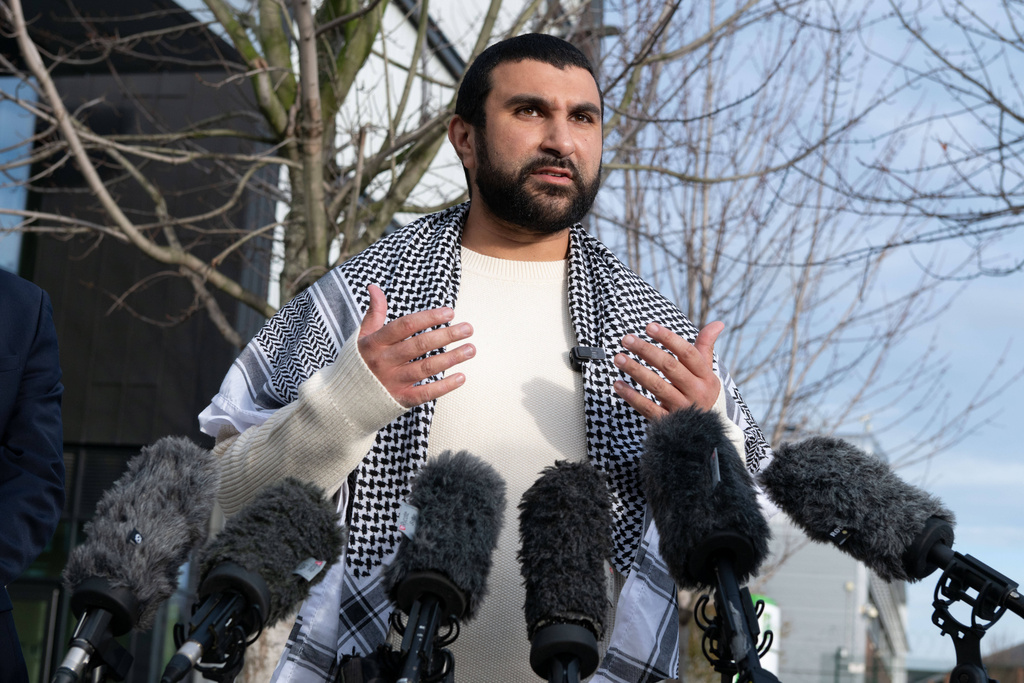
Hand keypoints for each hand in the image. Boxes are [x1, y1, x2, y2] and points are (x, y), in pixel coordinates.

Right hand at [357, 285, 474, 407]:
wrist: (344, 399)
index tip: (450, 312)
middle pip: (419, 346)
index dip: (428, 317)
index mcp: (374, 343)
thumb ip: (374, 313)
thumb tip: (374, 287)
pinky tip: (462, 377)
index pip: (405, 326)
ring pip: (425, 368)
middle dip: (446, 336)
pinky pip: (425, 394)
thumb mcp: (362, 336)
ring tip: (471, 349)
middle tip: (469, 328)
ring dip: (451, 358)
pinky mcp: (399, 400)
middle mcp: (383, 362)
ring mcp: (391, 382)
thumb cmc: (359, 362)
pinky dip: (444, 387)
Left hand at [612, 321, 722, 419]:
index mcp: (705, 377)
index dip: (668, 338)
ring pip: (657, 386)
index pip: (687, 353)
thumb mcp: (707, 372)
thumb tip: (718, 322)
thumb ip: (705, 347)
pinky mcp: (669, 422)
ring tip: (619, 358)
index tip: (649, 326)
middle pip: (669, 367)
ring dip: (635, 370)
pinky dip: (632, 396)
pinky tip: (618, 384)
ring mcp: (682, 407)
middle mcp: (696, 391)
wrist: (706, 431)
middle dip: (646, 350)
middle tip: (627, 339)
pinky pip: (648, 408)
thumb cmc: (701, 393)